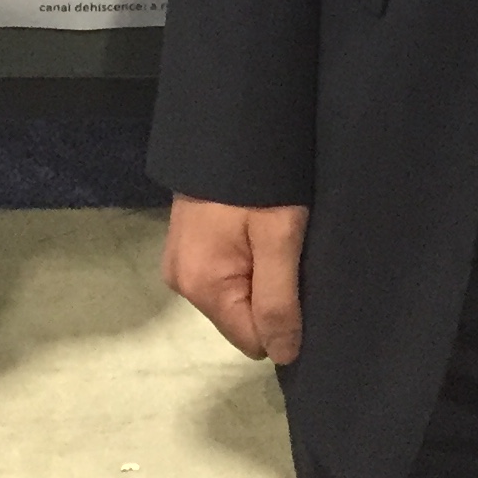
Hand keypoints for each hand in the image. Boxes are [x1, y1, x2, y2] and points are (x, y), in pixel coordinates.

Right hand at [164, 195, 308, 362]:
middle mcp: (182, 283)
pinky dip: (245, 260)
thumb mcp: (280, 237)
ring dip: (259, 275)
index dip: (283, 319)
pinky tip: (256, 231)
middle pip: (242, 318)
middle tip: (287, 252)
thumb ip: (279, 301)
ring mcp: (180, 262)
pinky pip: (223, 273)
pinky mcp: (186, 245)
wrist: (229, 121)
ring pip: (235, 295)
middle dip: (269, 295)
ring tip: (273, 237)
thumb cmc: (259, 180)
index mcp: (202, 287)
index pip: (253, 340)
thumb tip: (283, 356)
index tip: (298, 280)